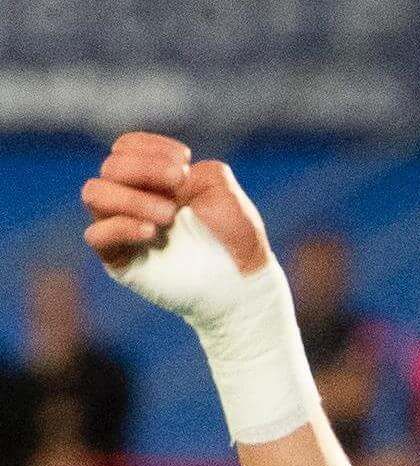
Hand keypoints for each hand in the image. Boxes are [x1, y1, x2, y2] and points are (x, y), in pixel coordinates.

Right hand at [81, 132, 273, 318]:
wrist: (242, 281)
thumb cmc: (235, 236)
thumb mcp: (223, 190)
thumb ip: (199, 169)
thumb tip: (173, 175)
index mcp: (153, 180)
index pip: (125, 148)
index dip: (148, 147)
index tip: (184, 160)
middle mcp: (132, 199)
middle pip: (110, 167)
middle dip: (144, 168)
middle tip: (178, 181)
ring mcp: (123, 227)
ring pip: (95, 194)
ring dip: (131, 197)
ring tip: (169, 214)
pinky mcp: (119, 258)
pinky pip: (96, 235)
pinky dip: (120, 227)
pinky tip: (151, 232)